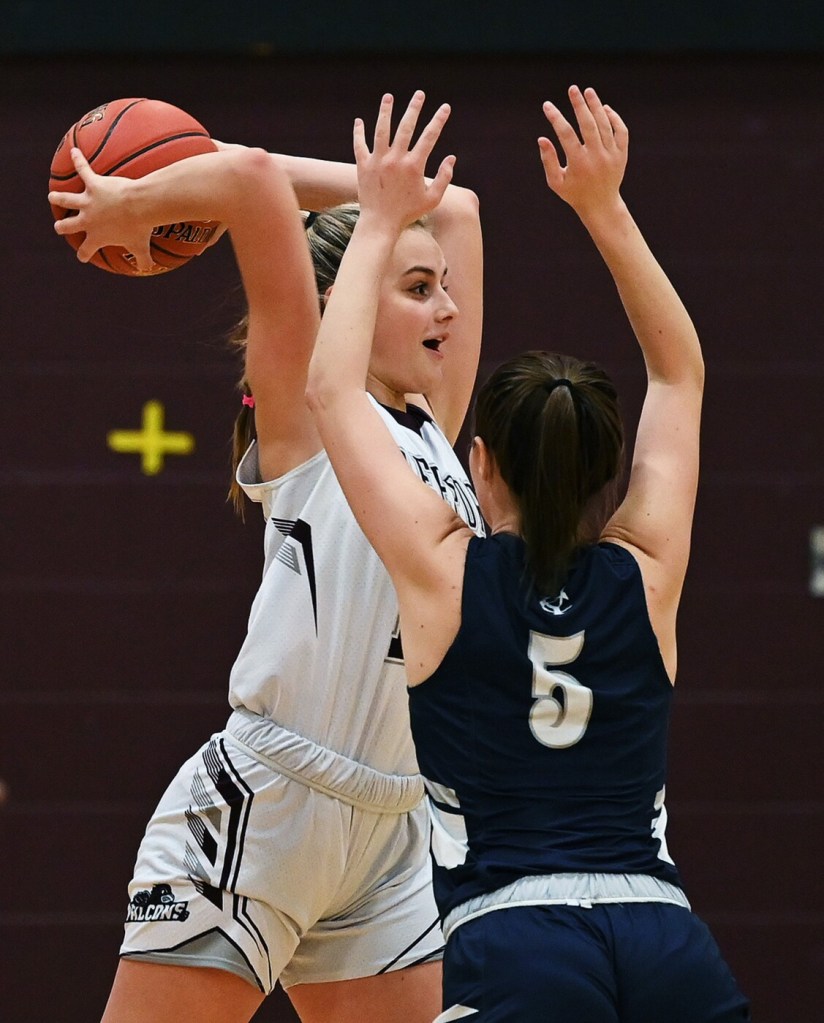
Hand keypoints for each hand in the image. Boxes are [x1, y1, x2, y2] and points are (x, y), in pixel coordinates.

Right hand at [48, 147, 155, 271]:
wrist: (140, 206)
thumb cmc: (141, 228)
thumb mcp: (141, 247)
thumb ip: (143, 260)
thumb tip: (148, 268)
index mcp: (97, 237)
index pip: (86, 250)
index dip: (84, 254)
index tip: (83, 257)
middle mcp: (88, 220)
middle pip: (68, 226)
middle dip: (62, 227)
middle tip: (59, 227)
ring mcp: (88, 201)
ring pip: (66, 199)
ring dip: (58, 198)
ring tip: (52, 197)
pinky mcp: (94, 184)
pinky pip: (83, 170)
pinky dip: (78, 161)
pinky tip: (75, 152)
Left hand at [353, 90, 455, 230]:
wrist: (380, 224)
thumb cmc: (408, 213)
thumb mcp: (432, 199)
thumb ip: (444, 178)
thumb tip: (451, 158)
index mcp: (414, 166)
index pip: (429, 137)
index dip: (439, 120)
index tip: (445, 107)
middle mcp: (395, 159)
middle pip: (406, 126)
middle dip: (414, 108)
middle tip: (419, 94)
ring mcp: (378, 161)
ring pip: (381, 130)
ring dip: (385, 111)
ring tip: (388, 97)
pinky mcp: (363, 166)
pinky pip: (359, 145)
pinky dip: (358, 132)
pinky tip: (359, 121)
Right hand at [538, 85, 627, 217]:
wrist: (601, 205)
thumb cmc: (574, 193)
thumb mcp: (556, 182)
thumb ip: (549, 160)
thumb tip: (542, 138)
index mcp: (578, 164)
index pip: (565, 134)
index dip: (555, 117)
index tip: (547, 106)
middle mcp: (596, 157)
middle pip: (587, 124)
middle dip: (579, 104)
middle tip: (572, 89)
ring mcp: (611, 155)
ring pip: (604, 124)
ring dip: (596, 105)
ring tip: (588, 91)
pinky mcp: (622, 154)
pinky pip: (620, 130)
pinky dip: (613, 117)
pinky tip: (604, 108)